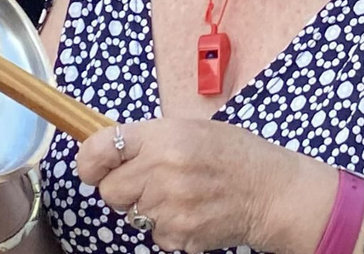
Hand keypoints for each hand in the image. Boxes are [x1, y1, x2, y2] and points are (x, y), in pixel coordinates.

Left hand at [76, 119, 336, 253]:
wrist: (272, 191)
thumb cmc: (237, 155)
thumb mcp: (195, 129)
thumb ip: (153, 139)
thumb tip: (109, 149)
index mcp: (165, 137)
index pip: (99, 149)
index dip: (90, 161)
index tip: (94, 167)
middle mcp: (162, 170)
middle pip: (110, 191)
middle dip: (126, 189)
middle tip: (155, 181)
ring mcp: (169, 206)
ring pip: (133, 216)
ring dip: (150, 209)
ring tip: (184, 196)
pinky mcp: (178, 234)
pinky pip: (155, 235)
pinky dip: (169, 228)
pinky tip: (194, 212)